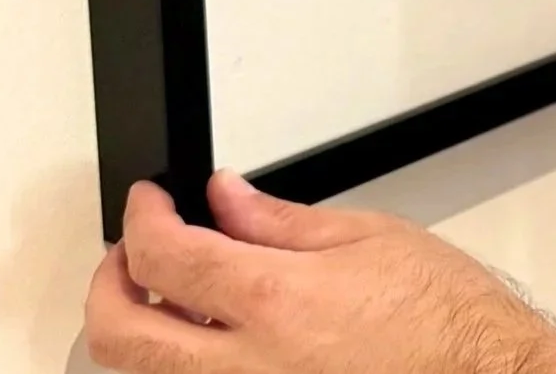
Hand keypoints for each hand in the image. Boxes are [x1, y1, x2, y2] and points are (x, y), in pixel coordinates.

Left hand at [83, 173, 555, 373]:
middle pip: (120, 336)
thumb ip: (281, 221)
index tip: (150, 203)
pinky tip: (210, 341)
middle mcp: (246, 369)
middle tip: (130, 253)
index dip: (142, 219)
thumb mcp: (371, 237)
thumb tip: (225, 199)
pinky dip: (185, 366)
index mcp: (274, 303)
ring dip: (139, 332)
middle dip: (108, 284)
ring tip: (166, 298)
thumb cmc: (447, 321)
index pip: (163, 256)